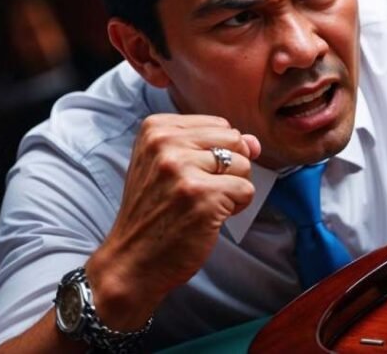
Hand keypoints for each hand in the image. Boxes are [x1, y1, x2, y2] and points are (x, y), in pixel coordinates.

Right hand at [86, 114, 261, 329]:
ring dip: (233, 189)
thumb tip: (255, 142)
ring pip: (244, 165)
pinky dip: (236, 207)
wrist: (131, 261)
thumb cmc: (154, 213)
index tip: (190, 176)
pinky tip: (210, 218)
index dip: (217, 154)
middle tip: (200, 192)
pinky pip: (246, 190)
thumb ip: (213, 146)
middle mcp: (166, 144)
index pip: (220, 125)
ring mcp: (183, 170)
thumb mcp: (171, 167)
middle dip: (230, 169)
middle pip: (235, 140)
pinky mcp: (203, 196)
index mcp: (155, 129)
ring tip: (203, 205)